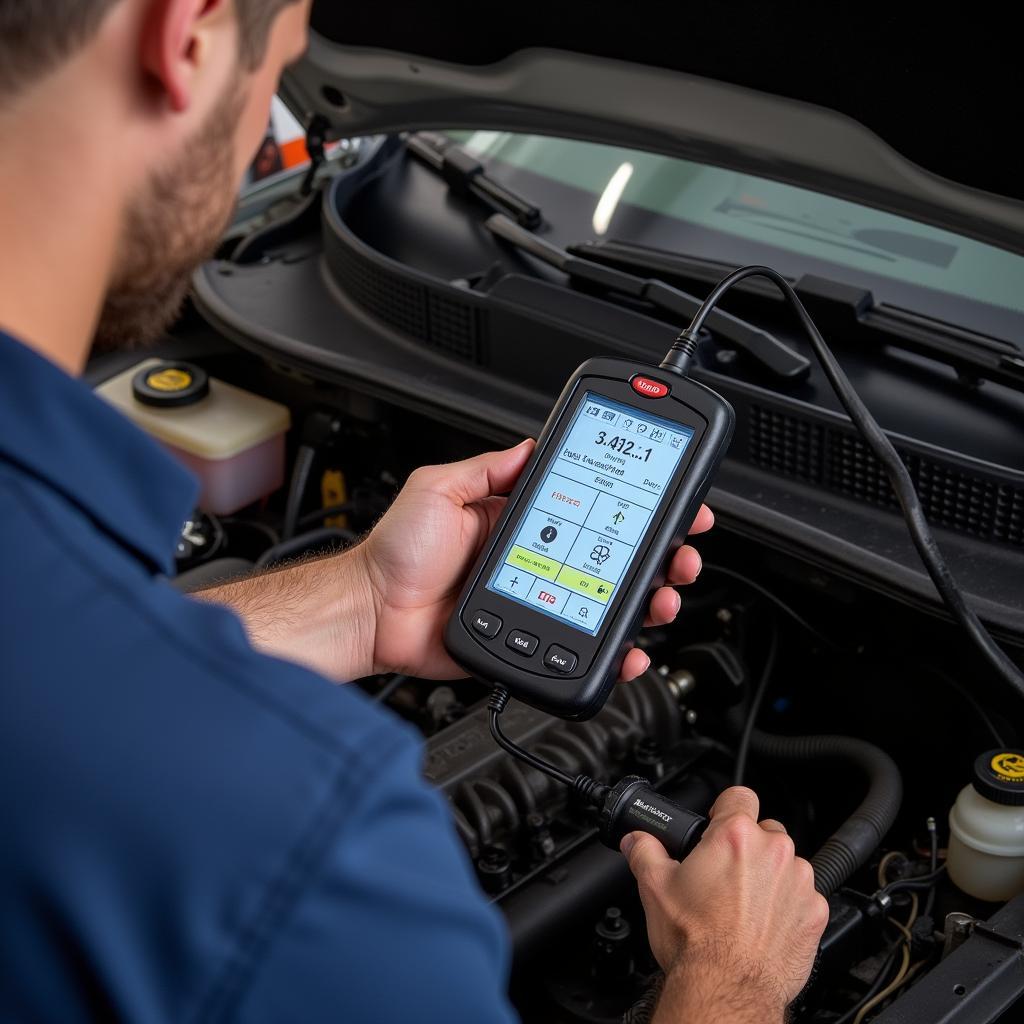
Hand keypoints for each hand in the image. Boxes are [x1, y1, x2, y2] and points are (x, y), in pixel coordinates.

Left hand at [360, 439, 713, 679]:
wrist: (372, 614)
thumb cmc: (396, 553)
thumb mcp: (437, 488)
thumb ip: (485, 468)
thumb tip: (529, 445)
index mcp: (520, 520)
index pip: (592, 508)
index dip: (635, 506)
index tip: (670, 502)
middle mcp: (537, 558)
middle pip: (613, 559)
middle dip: (659, 555)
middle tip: (681, 554)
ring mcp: (537, 599)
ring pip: (607, 604)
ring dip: (647, 601)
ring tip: (664, 598)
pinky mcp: (527, 638)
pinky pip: (579, 646)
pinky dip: (612, 651)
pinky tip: (631, 649)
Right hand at [622, 787, 827, 1021]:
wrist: (727, 989)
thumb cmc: (696, 942)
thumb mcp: (655, 888)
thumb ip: (645, 852)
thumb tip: (637, 839)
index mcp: (734, 836)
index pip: (738, 795)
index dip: (724, 808)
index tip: (717, 824)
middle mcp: (773, 852)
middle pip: (762, 831)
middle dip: (745, 848)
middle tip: (724, 875)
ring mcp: (799, 882)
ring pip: (785, 864)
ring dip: (769, 876)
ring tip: (743, 904)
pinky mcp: (815, 913)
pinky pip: (803, 896)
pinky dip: (787, 906)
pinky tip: (763, 924)